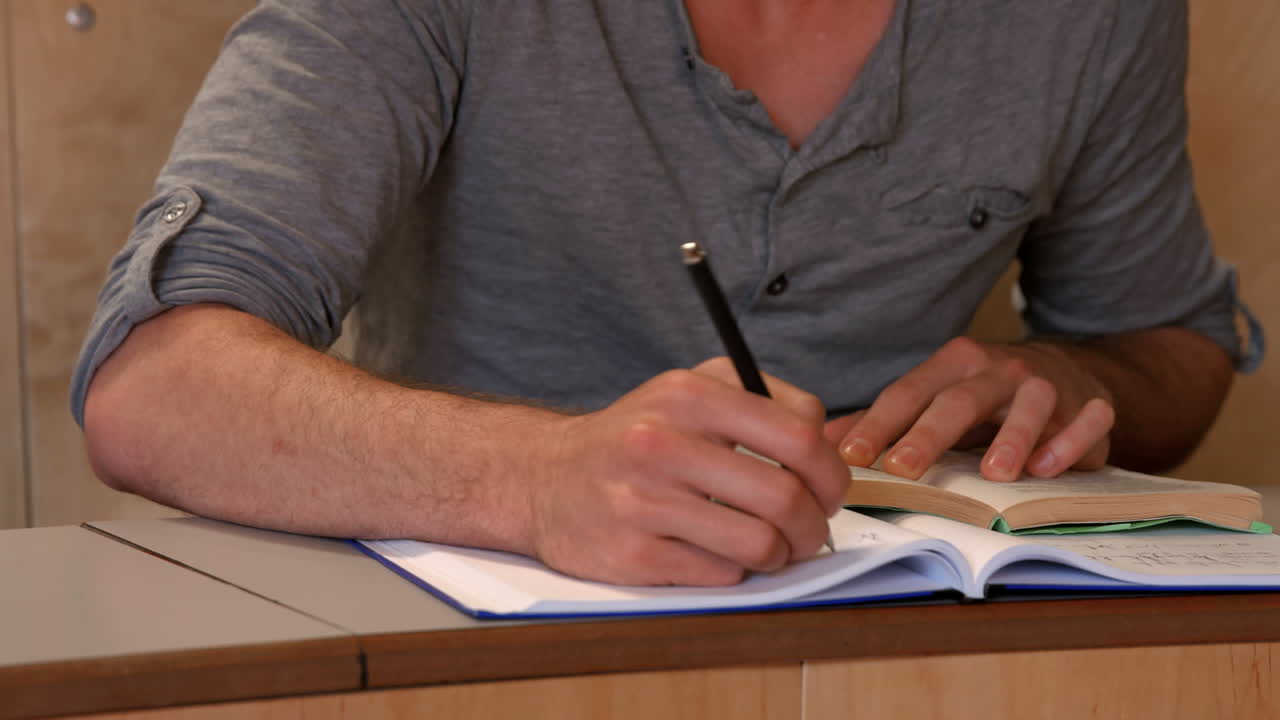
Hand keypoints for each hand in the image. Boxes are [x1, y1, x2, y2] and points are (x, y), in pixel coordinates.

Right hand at [525, 358, 848, 586]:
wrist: (544, 477)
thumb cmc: (634, 439)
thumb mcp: (689, 391)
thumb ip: (763, 403)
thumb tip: (829, 444)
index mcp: (688, 395)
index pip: (799, 437)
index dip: (832, 472)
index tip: (829, 489)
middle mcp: (661, 443)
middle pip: (786, 497)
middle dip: (815, 526)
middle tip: (811, 532)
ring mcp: (643, 502)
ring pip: (759, 545)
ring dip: (779, 555)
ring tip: (768, 547)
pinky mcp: (631, 556)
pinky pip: (720, 575)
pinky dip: (733, 571)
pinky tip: (716, 553)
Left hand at [826, 337, 1115, 482]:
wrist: (1065, 371)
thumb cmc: (986, 395)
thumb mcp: (936, 397)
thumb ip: (886, 420)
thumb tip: (827, 442)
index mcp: (954, 363)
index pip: (908, 393)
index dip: (878, 425)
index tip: (851, 458)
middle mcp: (998, 368)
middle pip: (960, 401)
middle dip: (929, 435)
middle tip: (904, 467)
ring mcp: (1047, 384)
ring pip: (1030, 406)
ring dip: (1013, 438)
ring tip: (995, 474)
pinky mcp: (1089, 404)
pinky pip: (1087, 420)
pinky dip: (1072, 442)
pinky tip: (1050, 468)